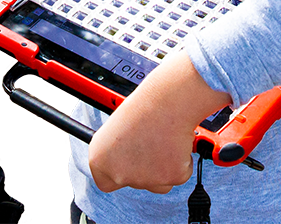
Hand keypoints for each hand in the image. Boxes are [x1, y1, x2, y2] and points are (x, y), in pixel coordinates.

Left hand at [88, 50, 230, 193]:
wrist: (169, 98)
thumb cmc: (145, 104)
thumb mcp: (118, 126)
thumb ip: (119, 149)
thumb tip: (129, 157)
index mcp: (99, 159)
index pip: (104, 181)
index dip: (119, 170)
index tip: (128, 160)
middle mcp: (118, 173)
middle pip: (134, 181)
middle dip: (144, 167)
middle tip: (151, 142)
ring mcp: (143, 179)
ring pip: (157, 182)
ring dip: (163, 166)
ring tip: (163, 137)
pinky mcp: (169, 178)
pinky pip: (179, 174)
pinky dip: (182, 160)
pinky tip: (177, 140)